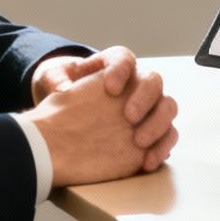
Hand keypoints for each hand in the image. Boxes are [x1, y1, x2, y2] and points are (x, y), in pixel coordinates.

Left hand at [27, 46, 179, 180]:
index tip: (110, 88)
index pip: (124, 59)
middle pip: (153, 81)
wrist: (66, 115)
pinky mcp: (151, 131)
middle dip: (145, 98)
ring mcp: (148, 107)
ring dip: (158, 124)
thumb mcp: (52, 80)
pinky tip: (147, 161)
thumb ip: (55, 79)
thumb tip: (63, 88)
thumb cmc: (62, 91)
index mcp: (114, 65)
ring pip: (167, 107)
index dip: (121, 71)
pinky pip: (167, 136)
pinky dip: (161, 148)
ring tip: (139, 142)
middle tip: (129, 117)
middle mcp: (136, 83)